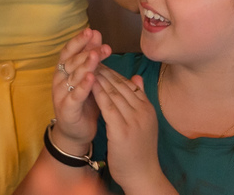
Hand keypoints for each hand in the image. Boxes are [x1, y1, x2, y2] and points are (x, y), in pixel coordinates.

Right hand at [52, 28, 111, 148]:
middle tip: (101, 45)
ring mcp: (61, 94)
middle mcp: (59, 79)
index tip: (92, 31)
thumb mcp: (89, 79)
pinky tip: (91, 78)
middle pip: (72, 61)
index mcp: (64, 70)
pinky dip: (83, 87)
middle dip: (87, 52)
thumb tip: (99, 37)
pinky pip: (75, 96)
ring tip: (96, 56)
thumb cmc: (84, 103)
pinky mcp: (66, 108)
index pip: (69, 51)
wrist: (76, 132)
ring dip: (85, 65)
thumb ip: (92, 60)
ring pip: (73, 76)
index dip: (79, 41)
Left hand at [93, 65, 162, 191]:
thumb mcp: (143, 121)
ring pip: (114, 92)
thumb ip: (140, 99)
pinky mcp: (122, 130)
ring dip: (99, 77)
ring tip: (86, 65)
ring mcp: (134, 120)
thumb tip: (137, 77)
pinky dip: (98, 92)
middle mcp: (142, 111)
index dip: (112, 71)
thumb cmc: (140, 150)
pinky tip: (89, 84)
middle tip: (89, 57)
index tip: (99, 60)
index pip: (128, 83)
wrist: (143, 175)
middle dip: (104, 70)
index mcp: (147, 108)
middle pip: (120, 84)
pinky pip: (108, 106)